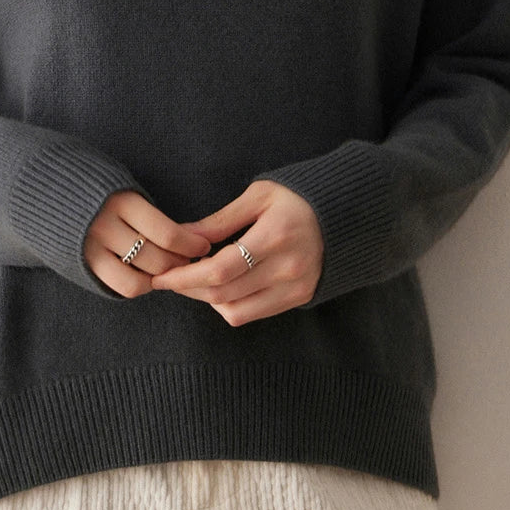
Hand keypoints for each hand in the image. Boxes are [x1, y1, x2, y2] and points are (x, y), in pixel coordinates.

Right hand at [83, 190, 211, 297]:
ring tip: (167, 269)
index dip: (190, 244)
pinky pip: (121, 287)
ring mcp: (91, 250)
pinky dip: (139, 285)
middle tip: (188, 260)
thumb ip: (147, 210)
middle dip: (180, 263)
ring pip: (141, 279)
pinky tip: (145, 275)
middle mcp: (106, 227)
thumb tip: (188, 234)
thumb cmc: (92, 184)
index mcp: (121, 202)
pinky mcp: (83, 266)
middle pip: (157, 259)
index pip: (167, 233)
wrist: (43, 187)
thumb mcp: (121, 185)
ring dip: (161, 278)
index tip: (203, 245)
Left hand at [149, 180, 323, 324]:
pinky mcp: (300, 298)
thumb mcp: (258, 196)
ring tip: (195, 280)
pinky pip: (254, 313)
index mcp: (275, 235)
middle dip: (189, 290)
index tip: (162, 276)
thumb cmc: (297, 197)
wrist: (347, 213)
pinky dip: (230, 305)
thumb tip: (181, 237)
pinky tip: (222, 286)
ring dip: (208, 300)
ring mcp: (296, 287)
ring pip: (236, 311)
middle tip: (169, 278)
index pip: (220, 270)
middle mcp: (288, 267)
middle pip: (224, 294)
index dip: (185, 277)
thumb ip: (219, 221)